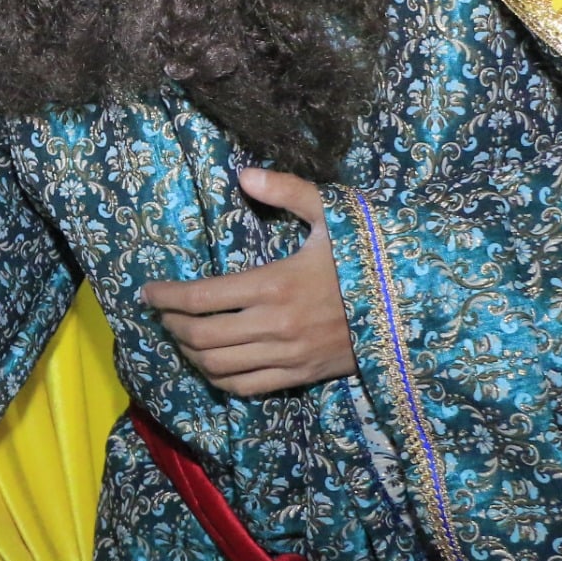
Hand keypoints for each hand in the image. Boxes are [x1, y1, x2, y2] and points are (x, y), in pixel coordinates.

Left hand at [140, 168, 354, 397]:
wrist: (414, 306)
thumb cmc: (368, 257)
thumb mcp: (334, 214)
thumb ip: (288, 191)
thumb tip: (244, 174)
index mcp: (276, 284)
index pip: (202, 298)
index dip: (166, 296)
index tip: (147, 291)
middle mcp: (276, 325)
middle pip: (201, 335)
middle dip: (171, 323)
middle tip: (160, 310)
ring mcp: (288, 356)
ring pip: (217, 365)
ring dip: (188, 351)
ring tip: (178, 333)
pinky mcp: (300, 376)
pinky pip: (245, 387)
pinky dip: (216, 377)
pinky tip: (207, 362)